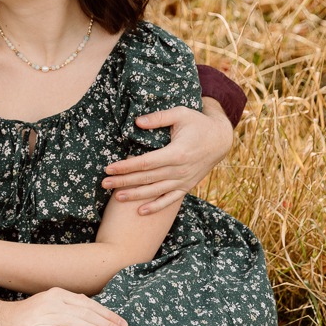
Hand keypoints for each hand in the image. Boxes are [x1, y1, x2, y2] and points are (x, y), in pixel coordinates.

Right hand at [0, 290, 128, 325]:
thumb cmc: (27, 318)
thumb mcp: (49, 306)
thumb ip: (68, 306)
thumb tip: (89, 307)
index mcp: (59, 295)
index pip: (90, 304)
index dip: (108, 315)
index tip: (124, 325)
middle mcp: (53, 302)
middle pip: (86, 313)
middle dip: (108, 324)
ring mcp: (43, 314)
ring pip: (75, 322)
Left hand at [102, 101, 232, 214]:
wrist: (221, 140)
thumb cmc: (198, 123)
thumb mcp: (180, 113)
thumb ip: (158, 118)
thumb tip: (137, 122)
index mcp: (176, 153)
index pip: (145, 163)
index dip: (126, 167)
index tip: (109, 168)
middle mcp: (180, 170)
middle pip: (146, 179)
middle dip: (124, 182)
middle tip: (104, 183)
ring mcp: (183, 180)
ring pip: (155, 191)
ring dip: (135, 195)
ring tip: (116, 197)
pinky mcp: (186, 186)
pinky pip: (170, 200)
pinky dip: (156, 207)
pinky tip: (140, 211)